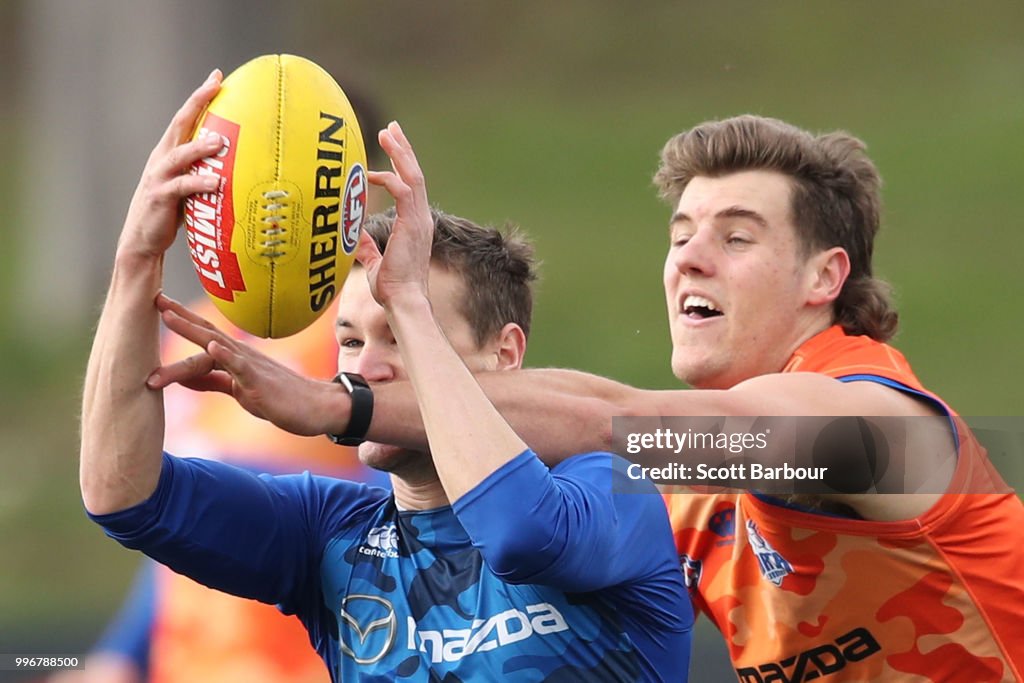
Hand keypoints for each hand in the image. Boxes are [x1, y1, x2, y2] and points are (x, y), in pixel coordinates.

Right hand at [116, 70, 222, 259]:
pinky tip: (216, 183)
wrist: (143, 240)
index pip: (185, 118)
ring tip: (220, 141)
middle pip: (179, 124)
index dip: (199, 97)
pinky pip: (182, 187)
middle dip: (196, 103)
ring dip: (200, 146)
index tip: (216, 76)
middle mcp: (162, 159)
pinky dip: (199, 183)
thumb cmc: (171, 212)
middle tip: (215, 86)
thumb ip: (207, 170)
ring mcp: (159, 177)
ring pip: (180, 154)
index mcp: (169, 152)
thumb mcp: (190, 186)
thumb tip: (240, 163)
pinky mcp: (160, 198)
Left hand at [148, 294, 347, 436]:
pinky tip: (212, 346)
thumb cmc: (281, 399)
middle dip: (178, 315)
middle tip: (152, 297)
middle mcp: (241, 355)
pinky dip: (226, 356)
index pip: (203, 332)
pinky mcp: (261, 382)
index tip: (156, 302)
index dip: (180, 318)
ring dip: (191, 329)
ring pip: (216, 345)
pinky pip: (242, 367)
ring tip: (169, 315)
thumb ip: (212, 381)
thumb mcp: (239, 390)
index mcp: (234, 357)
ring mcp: (251, 366)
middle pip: (205, 330)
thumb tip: (183, 378)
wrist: (319, 408)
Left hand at [358, 121, 433, 308]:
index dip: (402, 164)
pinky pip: (404, 192)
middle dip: (403, 149)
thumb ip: (366, 245)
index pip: (411, 187)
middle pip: (414, 174)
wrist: (403, 301)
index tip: (391, 147)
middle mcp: (421, 218)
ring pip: (413, 177)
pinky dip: (390, 179)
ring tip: (387, 133)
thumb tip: (353, 233)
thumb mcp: (375, 261)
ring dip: (400, 154)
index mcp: (415, 224)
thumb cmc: (391, 287)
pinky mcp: (413, 224)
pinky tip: (374, 174)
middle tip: (392, 128)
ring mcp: (419, 220)